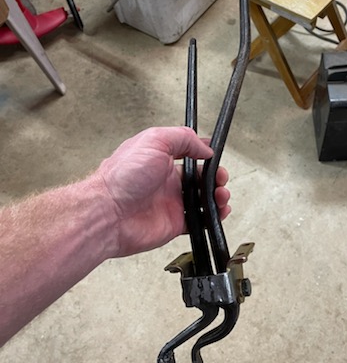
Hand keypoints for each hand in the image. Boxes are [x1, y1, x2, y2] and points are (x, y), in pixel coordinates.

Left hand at [94, 127, 230, 257]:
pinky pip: (199, 221)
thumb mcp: (154, 140)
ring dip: (218, 196)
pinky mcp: (174, 223)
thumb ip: (183, 139)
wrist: (108, 213)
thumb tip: (204, 147)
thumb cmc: (122, 177)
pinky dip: (213, 217)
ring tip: (222, 196)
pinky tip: (219, 211)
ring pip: (203, 199)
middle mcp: (166, 180)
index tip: (214, 156)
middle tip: (220, 179)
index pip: (189, 154)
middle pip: (201, 178)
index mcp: (160, 158)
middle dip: (216, 177)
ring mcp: (171, 203)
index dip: (205, 155)